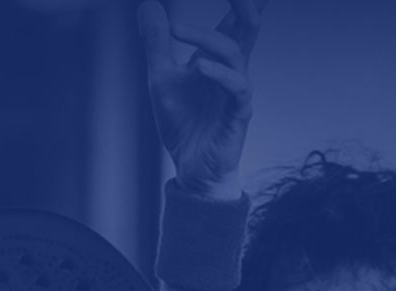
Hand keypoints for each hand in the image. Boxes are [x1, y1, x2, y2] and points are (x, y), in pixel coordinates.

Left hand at [138, 0, 265, 197]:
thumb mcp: (161, 77)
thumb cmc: (183, 123)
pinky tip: (198, 66)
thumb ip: (157, 42)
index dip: (240, 2)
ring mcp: (238, 90)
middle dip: (245, 5)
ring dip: (207, 38)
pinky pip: (236, 88)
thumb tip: (148, 4)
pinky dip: (218, 74)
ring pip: (235, 53)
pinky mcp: (239, 113)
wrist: (191, 169)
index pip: (234, 20)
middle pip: (248, 27)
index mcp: (218, 58)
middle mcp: (233, 69)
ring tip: (178, 30)